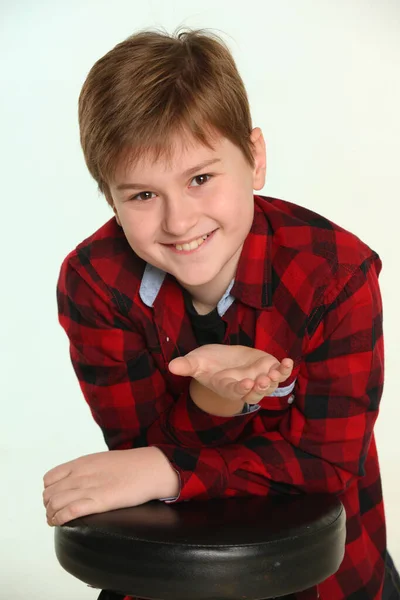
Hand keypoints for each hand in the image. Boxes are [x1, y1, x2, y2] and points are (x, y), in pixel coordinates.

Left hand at [42, 446, 178, 525]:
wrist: (151, 468)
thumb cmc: (131, 466)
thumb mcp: (103, 460)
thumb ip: (88, 470)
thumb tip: (81, 481)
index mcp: (82, 463)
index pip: (50, 478)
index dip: (49, 491)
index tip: (56, 498)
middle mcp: (81, 474)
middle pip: (49, 493)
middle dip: (48, 506)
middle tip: (54, 513)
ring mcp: (89, 487)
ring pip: (54, 503)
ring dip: (51, 515)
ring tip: (55, 521)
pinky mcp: (98, 501)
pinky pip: (69, 511)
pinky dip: (60, 519)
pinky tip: (61, 523)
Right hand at [169, 344, 292, 404]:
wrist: (222, 360)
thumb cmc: (207, 363)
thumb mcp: (196, 362)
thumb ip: (186, 365)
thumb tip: (171, 366)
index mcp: (228, 386)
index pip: (235, 391)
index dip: (240, 389)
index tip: (245, 383)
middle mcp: (245, 386)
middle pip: (255, 392)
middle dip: (260, 387)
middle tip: (262, 379)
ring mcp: (258, 378)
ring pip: (269, 385)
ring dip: (274, 380)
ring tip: (275, 372)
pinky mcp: (267, 368)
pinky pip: (279, 373)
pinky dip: (285, 370)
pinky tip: (288, 362)